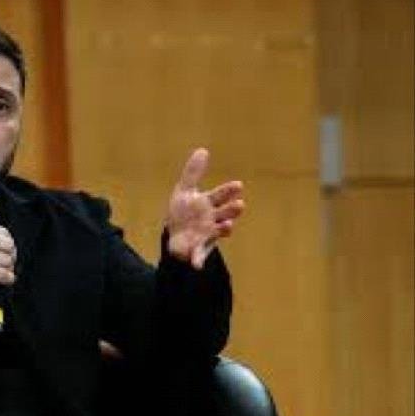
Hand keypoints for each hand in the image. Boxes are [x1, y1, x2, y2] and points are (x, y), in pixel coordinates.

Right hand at [0, 223, 16, 305]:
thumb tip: (3, 242)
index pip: (1, 230)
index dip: (8, 242)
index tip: (7, 250)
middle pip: (7, 244)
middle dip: (10, 256)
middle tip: (7, 263)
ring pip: (7, 260)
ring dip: (8, 269)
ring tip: (1, 273)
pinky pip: (4, 274)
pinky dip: (7, 279)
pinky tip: (2, 280)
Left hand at [166, 148, 244, 269]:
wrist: (175, 235)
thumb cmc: (184, 211)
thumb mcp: (184, 190)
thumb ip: (193, 172)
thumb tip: (202, 149)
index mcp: (209, 204)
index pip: (220, 195)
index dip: (228, 191)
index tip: (238, 185)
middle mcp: (212, 220)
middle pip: (224, 213)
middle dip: (232, 210)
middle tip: (239, 205)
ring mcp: (207, 236)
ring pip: (218, 232)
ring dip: (224, 229)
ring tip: (228, 226)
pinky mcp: (197, 251)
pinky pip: (198, 257)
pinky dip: (198, 261)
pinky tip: (196, 266)